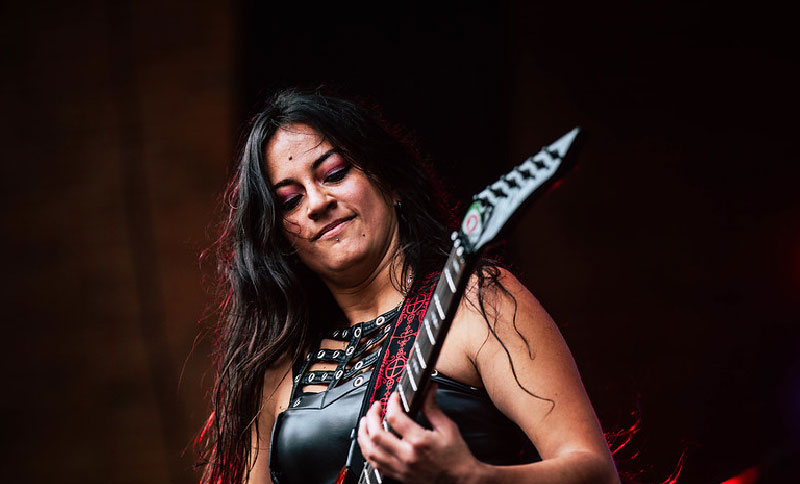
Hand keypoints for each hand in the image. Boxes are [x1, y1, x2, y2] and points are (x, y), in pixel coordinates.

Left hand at [357, 384, 482, 483]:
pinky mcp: (398, 476)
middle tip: (375, 408)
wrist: (461, 481)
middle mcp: (407, 456)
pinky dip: (368, 452)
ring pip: (370, 452)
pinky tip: (369, 443)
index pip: (395, 417)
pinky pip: (375, 465)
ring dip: (363, 435)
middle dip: (371, 417)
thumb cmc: (456, 456)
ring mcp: (400, 468)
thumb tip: (429, 390)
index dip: (391, 402)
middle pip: (376, 435)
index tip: (394, 397)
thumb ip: (433, 408)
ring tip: (365, 422)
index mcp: (419, 442)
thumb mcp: (447, 428)